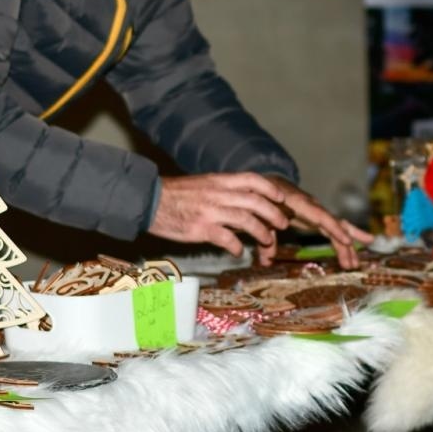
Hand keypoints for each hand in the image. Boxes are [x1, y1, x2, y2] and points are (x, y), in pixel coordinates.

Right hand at [148, 173, 291, 256]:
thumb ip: (223, 190)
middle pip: (255, 201)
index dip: (270, 188)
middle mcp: (218, 194)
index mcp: (219, 181)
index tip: (281, 198)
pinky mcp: (201, 228)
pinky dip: (237, 246)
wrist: (150, 201)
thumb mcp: (203, 184)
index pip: (251, 179)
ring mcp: (210, 211)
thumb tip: (243, 201)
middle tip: (282, 224)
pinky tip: (238, 252)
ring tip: (266, 241)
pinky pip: (227, 238)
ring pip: (246, 220)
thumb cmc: (176, 195)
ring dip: (261, 232)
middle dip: (273, 213)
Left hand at [264, 177, 372, 268]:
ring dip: (346, 247)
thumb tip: (267, 262)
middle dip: (344, 244)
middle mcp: (314, 206)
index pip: (321, 217)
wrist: (268, 184)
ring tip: (354, 265)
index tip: (347, 241)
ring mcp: (317, 212)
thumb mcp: (262, 215)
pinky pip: (333, 229)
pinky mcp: (317, 218)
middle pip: (335, 224)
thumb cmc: (265, 197)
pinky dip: (342, 241)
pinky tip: (352, 253)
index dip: (335, 229)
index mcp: (300, 203)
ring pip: (338, 228)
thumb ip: (266, 237)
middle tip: (352, 264)